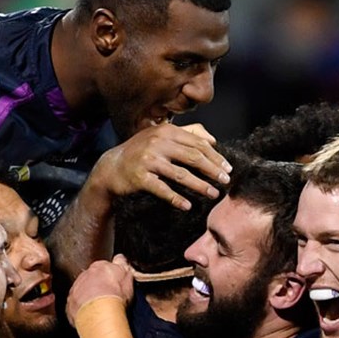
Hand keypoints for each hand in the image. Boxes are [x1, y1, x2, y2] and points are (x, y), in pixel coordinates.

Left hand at [68, 255, 134, 317]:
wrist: (100, 313)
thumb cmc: (115, 296)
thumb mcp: (127, 277)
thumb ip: (122, 266)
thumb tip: (120, 259)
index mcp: (100, 266)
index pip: (104, 267)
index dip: (110, 276)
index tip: (114, 284)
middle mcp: (85, 275)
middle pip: (92, 279)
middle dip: (98, 286)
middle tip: (108, 298)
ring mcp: (76, 289)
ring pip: (82, 291)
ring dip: (88, 297)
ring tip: (100, 308)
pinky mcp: (70, 303)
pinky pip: (75, 305)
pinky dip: (82, 309)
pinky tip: (91, 315)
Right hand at [89, 123, 229, 209]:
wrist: (111, 167)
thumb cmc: (141, 152)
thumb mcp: (161, 136)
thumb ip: (188, 133)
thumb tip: (213, 140)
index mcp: (167, 131)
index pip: (198, 143)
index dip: (215, 157)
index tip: (227, 168)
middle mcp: (158, 143)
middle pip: (193, 157)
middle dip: (212, 170)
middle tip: (225, 181)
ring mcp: (148, 160)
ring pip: (181, 174)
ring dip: (200, 186)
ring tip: (213, 194)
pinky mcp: (140, 177)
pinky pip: (163, 190)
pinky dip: (176, 199)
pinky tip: (187, 206)